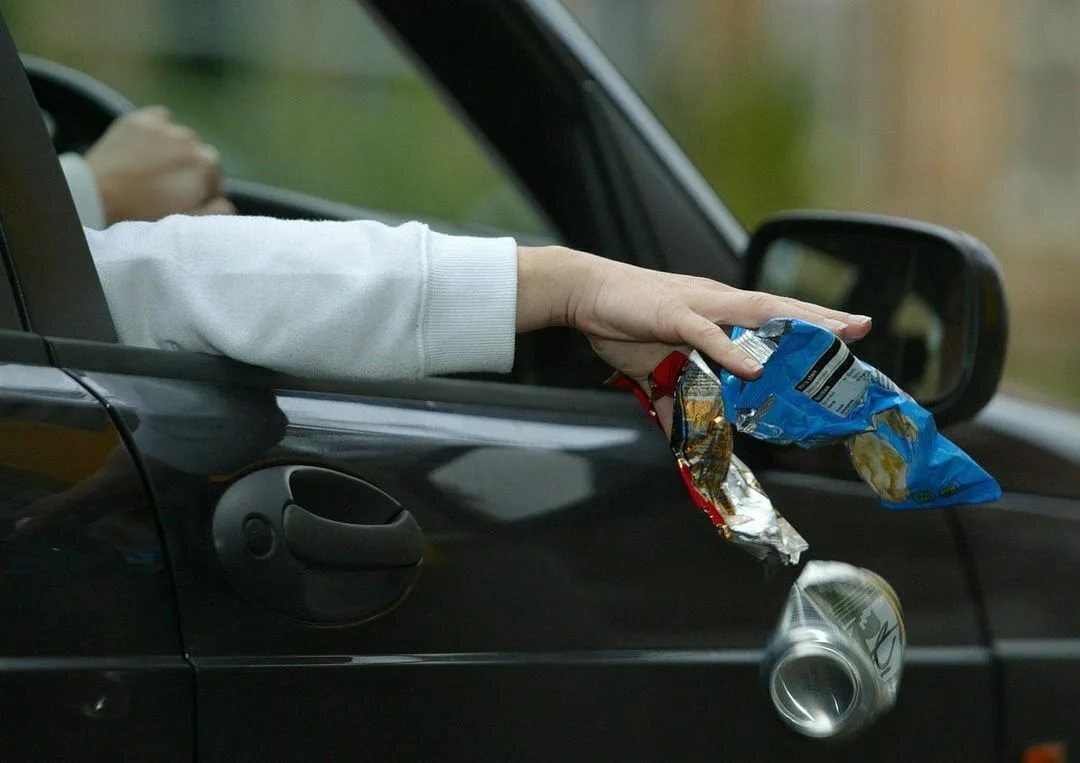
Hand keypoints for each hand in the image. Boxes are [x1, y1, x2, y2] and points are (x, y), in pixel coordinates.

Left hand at [85, 106, 234, 223]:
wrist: (95, 198)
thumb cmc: (144, 217)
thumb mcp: (188, 222)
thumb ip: (219, 211)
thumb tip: (227, 201)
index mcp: (208, 166)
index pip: (217, 182)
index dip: (202, 195)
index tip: (185, 204)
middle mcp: (191, 140)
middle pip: (199, 159)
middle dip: (189, 172)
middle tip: (167, 190)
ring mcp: (165, 126)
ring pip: (181, 140)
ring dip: (175, 152)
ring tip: (154, 170)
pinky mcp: (140, 119)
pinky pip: (161, 119)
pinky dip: (159, 131)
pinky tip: (146, 147)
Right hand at [516, 246, 871, 382]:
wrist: (583, 290)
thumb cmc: (620, 320)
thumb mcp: (653, 369)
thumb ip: (671, 398)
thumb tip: (679, 432)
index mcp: (717, 310)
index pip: (774, 316)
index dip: (811, 323)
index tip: (848, 332)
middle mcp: (717, 302)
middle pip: (780, 310)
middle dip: (822, 320)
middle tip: (862, 328)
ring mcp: (699, 306)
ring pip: (759, 313)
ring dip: (797, 324)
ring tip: (831, 338)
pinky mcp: (673, 314)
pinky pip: (708, 333)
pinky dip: (732, 350)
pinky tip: (756, 365)